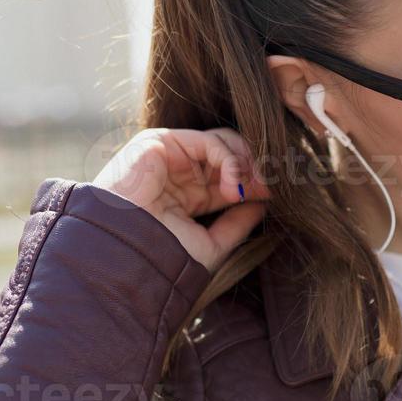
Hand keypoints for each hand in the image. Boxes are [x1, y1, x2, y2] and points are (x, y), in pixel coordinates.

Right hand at [93, 127, 271, 272]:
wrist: (126, 257)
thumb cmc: (163, 258)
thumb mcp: (212, 244)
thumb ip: (237, 223)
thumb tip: (263, 204)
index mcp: (188, 195)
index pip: (230, 178)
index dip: (255, 184)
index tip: (275, 196)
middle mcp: (179, 173)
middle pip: (231, 154)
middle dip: (255, 169)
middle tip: (271, 187)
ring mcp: (170, 156)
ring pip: (224, 142)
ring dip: (246, 163)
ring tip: (253, 189)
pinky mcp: (160, 142)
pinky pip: (209, 142)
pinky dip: (229, 161)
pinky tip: (234, 187)